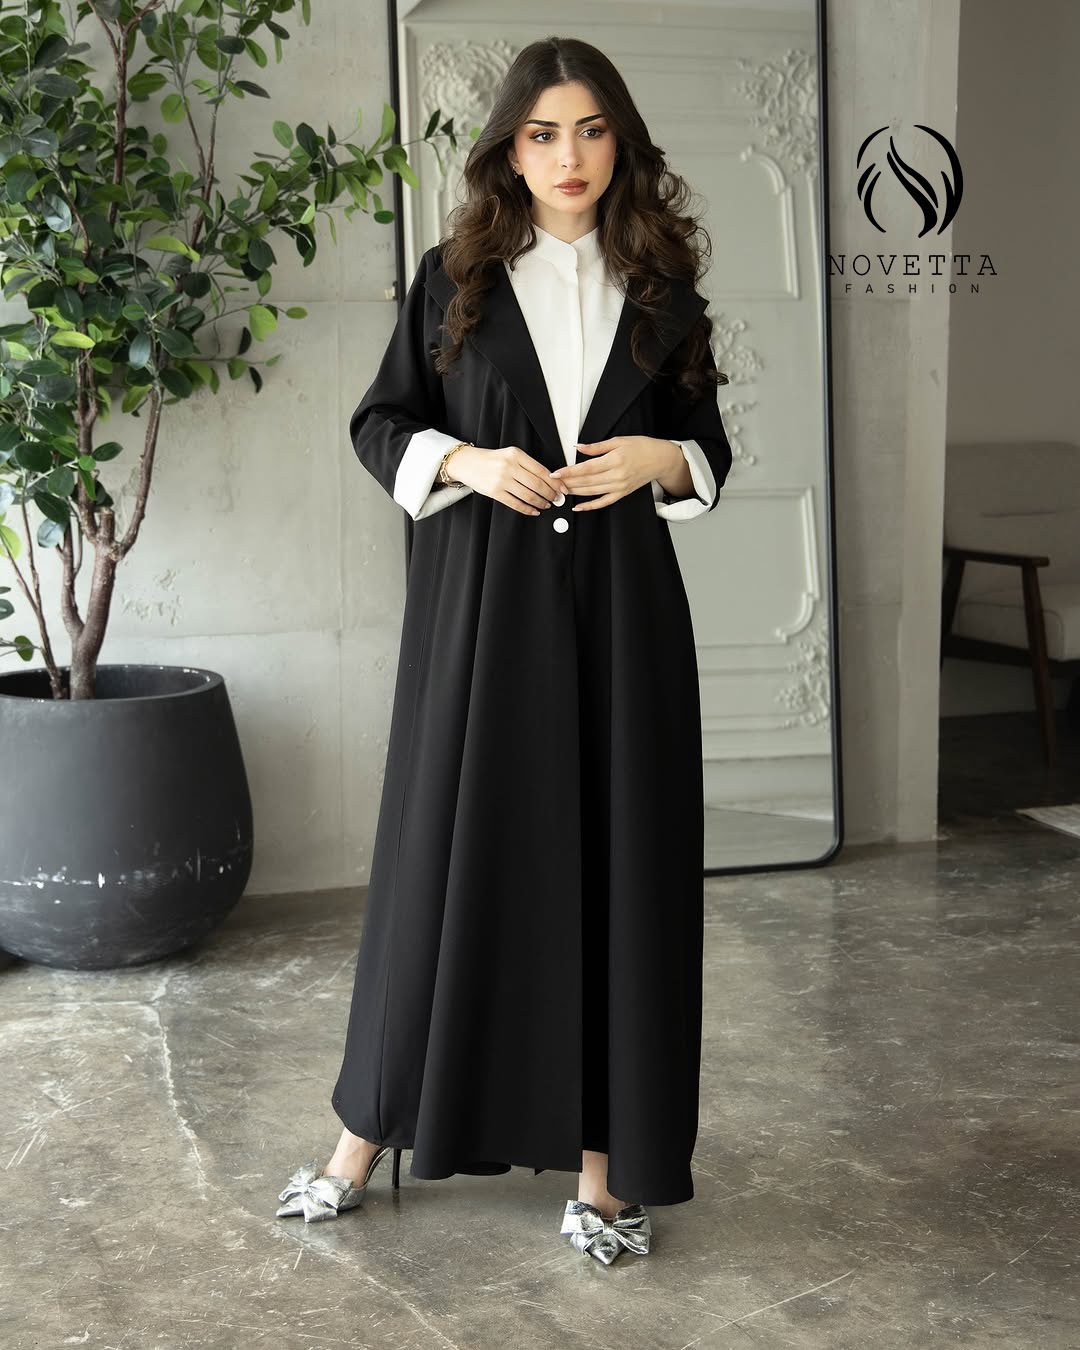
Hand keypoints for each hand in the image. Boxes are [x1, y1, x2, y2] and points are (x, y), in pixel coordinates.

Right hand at [449, 445, 563, 516]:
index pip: (541, 470)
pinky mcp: (495, 492)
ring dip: (540, 502)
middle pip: (537, 484)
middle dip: (550, 494)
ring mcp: (501, 480)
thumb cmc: (491, 460)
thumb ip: (528, 465)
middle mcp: (509, 466)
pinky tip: (534, 511)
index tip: (562, 488)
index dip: (555, 482)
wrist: (467, 463)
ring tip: (546, 505)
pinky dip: (527, 509)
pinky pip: (515, 503)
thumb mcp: (510, 455)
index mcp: (516, 455)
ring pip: (528, 495)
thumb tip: (549, 480)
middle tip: (556, 499)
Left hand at [549, 436, 684, 510]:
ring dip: (574, 492)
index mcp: (615, 459)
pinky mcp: (622, 493)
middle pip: (586, 481)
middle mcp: (617, 475)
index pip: (586, 468)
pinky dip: (590, 506)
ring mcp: (619, 486)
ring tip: (561, 491)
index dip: (569, 472)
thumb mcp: (618, 441)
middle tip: (553, 483)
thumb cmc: (641, 447)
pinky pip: (603, 502)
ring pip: (592, 492)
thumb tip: (578, 448)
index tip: (556, 473)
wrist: (660, 459)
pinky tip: (578, 507)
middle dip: (568, 483)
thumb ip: (596, 447)